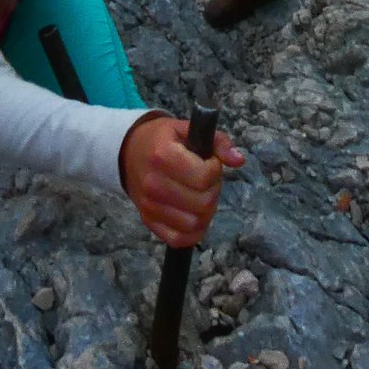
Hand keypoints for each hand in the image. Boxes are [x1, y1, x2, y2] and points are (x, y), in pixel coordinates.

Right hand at [121, 114, 246, 246]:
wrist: (129, 152)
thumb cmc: (163, 139)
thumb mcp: (188, 129)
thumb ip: (218, 141)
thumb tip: (239, 160)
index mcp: (162, 155)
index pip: (203, 177)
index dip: (214, 170)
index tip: (209, 162)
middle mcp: (153, 184)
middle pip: (202, 203)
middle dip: (213, 190)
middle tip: (207, 180)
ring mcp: (149, 206)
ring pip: (194, 224)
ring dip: (206, 211)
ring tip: (200, 195)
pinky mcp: (149, 222)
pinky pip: (179, 239)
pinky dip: (194, 232)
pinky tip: (195, 214)